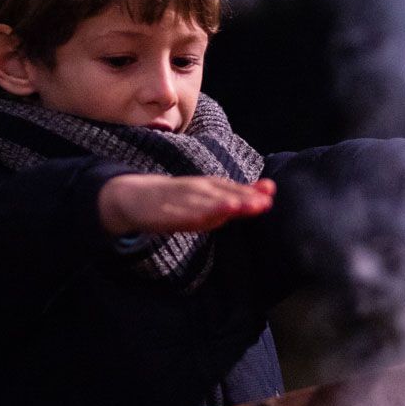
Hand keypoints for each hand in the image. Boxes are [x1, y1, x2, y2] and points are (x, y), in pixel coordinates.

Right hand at [97, 174, 274, 235]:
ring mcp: (179, 199)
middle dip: (241, 198)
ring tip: (235, 208)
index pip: (232, 188)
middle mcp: (196, 189)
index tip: (270, 192)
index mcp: (209, 187)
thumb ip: (238, 195)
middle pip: (221, 194)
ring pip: (201, 202)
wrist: (134, 197)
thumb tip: (270, 190)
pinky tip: (201, 218)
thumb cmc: (179, 199)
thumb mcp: (210, 197)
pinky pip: (178, 214)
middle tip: (262, 202)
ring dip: (219, 205)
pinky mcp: (163, 211)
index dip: (250, 191)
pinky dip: (190, 214)